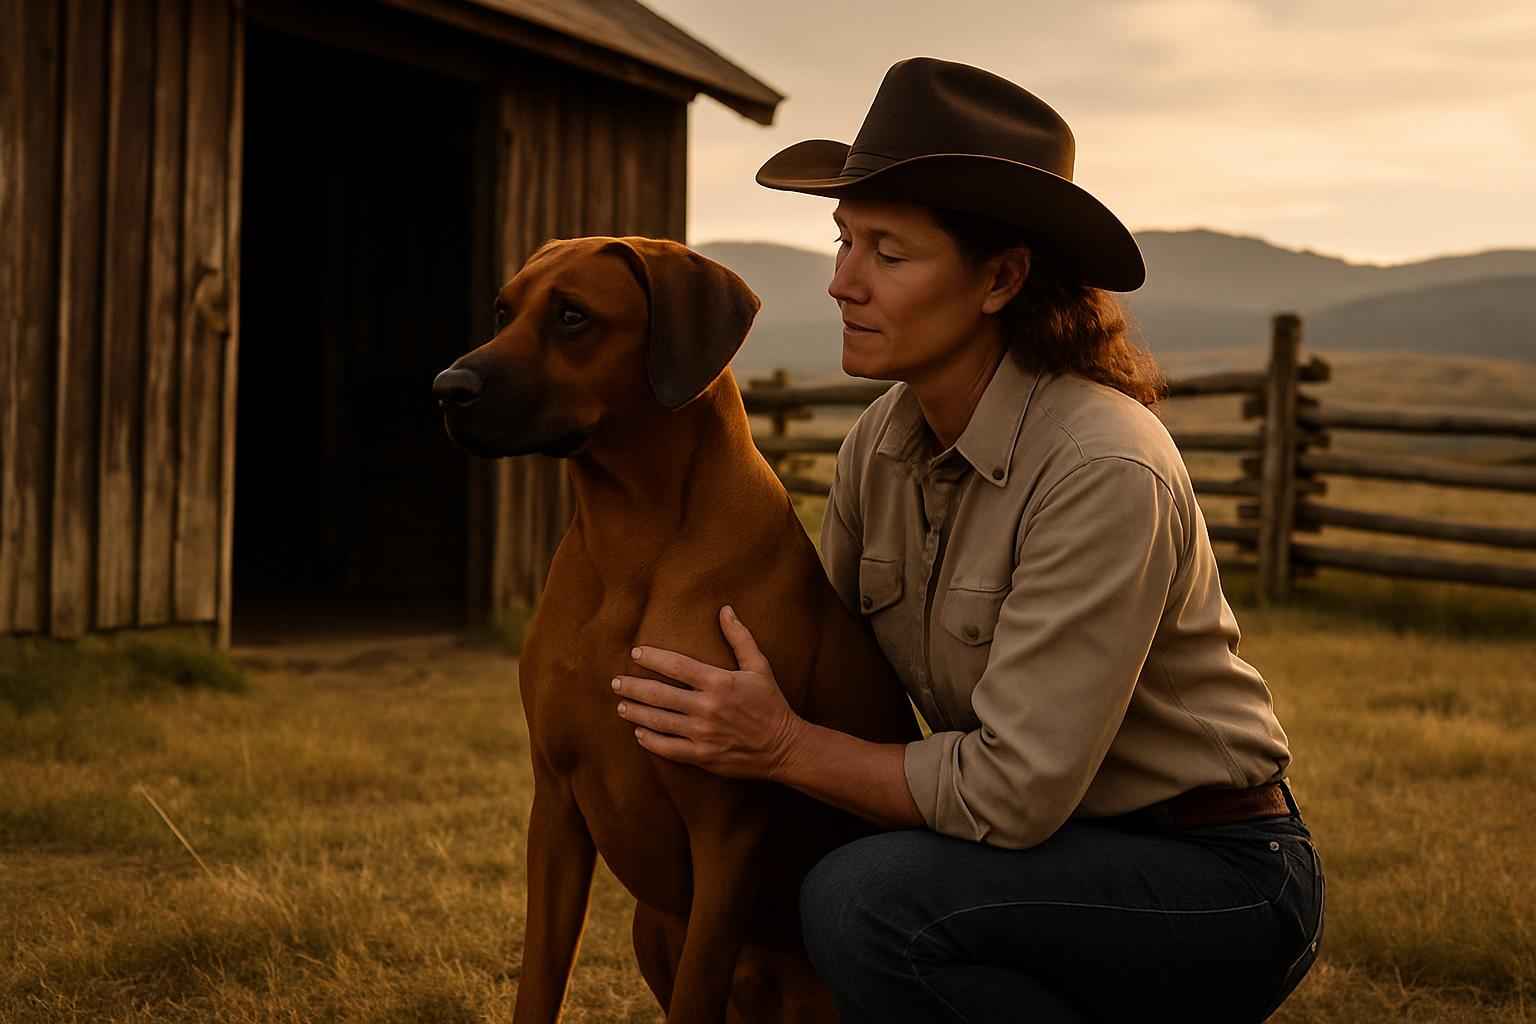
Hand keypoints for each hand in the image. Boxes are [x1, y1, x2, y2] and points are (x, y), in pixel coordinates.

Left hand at [613, 605, 803, 780]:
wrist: (784, 746)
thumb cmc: (771, 703)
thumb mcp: (759, 666)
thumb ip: (739, 637)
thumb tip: (725, 610)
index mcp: (719, 682)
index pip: (677, 665)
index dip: (653, 658)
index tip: (635, 654)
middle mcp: (707, 707)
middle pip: (660, 694)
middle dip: (633, 686)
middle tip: (616, 682)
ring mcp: (703, 733)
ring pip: (659, 722)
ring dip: (636, 712)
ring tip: (621, 705)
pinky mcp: (703, 756)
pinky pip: (669, 748)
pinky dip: (650, 741)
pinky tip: (639, 733)